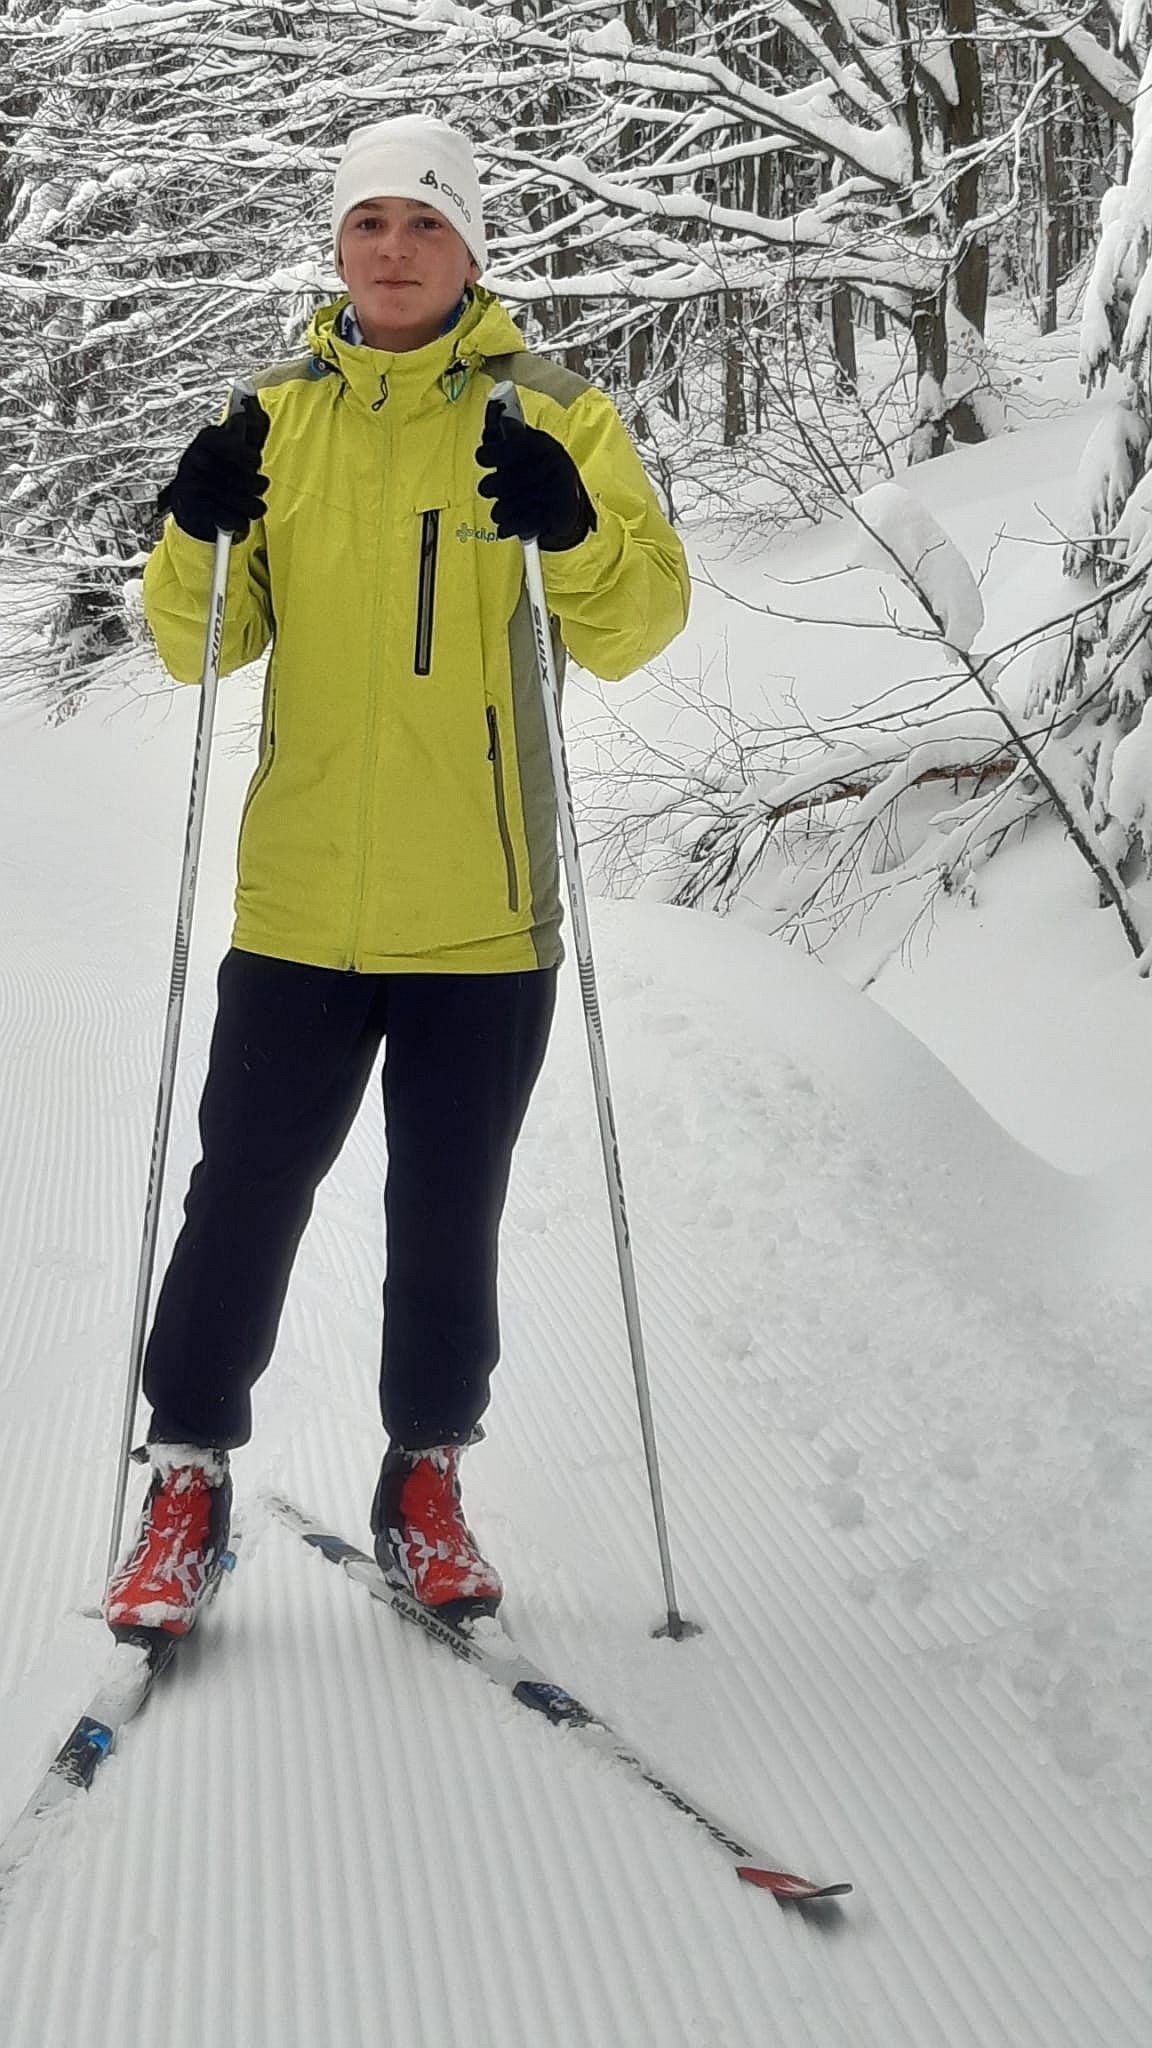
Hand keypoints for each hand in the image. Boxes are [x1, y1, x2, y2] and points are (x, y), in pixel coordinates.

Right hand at [157, 394, 269, 542]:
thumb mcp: (234, 447)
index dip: (251, 458)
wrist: (190, 504)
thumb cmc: (220, 471)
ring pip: (244, 499)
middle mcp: (196, 456)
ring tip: (253, 505)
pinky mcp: (193, 507)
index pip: (239, 447)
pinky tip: (239, 518)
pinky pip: (230, 518)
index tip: (254, 462)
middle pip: (247, 476)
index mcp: (208, 437)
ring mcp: (192, 482)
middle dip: (257, 485)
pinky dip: (239, 521)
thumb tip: (252, 401)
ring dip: (254, 506)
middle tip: (257, 486)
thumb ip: (249, 428)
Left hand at [475, 403, 594, 551]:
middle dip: (490, 488)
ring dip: (499, 510)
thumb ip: (506, 434)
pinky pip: (516, 526)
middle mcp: (552, 464)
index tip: (483, 458)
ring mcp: (555, 492)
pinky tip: (508, 523)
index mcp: (542, 443)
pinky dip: (507, 527)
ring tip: (504, 506)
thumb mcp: (525, 446)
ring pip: (502, 508)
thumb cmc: (539, 468)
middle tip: (491, 488)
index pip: (506, 449)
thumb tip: (499, 414)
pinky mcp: (556, 516)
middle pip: (498, 484)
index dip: (488, 455)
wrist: (572, 500)